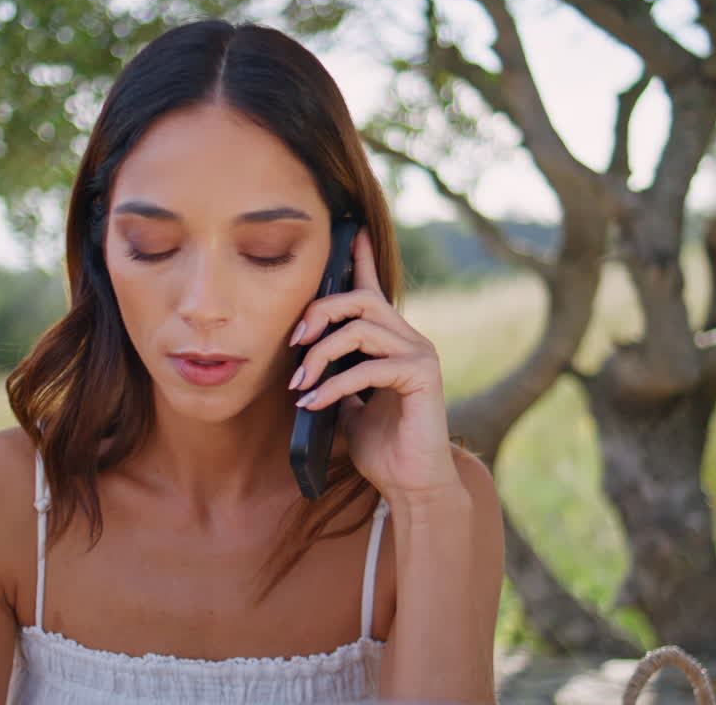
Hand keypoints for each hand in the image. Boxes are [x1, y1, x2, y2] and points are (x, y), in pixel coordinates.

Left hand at [288, 228, 459, 500]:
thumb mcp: (347, 406)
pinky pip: (370, 367)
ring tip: (298, 384)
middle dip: (321, 311)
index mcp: (391, 342)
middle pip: (362, 300)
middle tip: (293, 340)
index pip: (374, 291)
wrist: (411, 484)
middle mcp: (410, 340)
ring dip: (322, 353)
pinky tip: (314, 404)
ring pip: (363, 328)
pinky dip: (335, 385)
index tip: (349, 232)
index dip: (361, 260)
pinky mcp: (422, 377)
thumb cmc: (381, 447)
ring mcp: (419, 355)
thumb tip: (305, 362)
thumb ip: (335, 377)